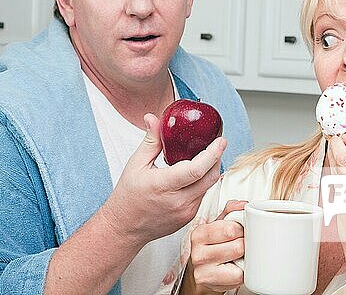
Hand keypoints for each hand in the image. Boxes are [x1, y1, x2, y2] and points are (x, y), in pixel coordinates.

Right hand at [101, 113, 225, 245]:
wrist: (124, 228)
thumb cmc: (128, 197)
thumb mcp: (136, 164)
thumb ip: (151, 141)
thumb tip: (154, 119)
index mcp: (163, 186)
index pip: (196, 170)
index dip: (213, 154)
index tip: (220, 141)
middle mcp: (178, 201)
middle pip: (210, 178)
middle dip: (217, 158)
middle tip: (217, 143)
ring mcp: (186, 212)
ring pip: (209, 187)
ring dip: (211, 170)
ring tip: (207, 156)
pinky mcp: (189, 217)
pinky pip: (202, 196)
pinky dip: (203, 182)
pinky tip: (196, 173)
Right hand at [189, 200, 246, 292]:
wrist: (202, 274)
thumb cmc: (212, 248)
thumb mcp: (218, 226)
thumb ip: (231, 211)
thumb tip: (243, 204)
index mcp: (200, 233)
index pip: (231, 228)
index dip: (242, 229)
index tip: (241, 232)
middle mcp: (198, 251)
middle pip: (237, 245)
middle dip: (244, 243)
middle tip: (241, 244)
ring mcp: (203, 269)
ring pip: (239, 259)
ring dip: (244, 257)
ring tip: (238, 256)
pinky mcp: (210, 283)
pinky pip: (239, 276)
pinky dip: (242, 272)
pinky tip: (235, 268)